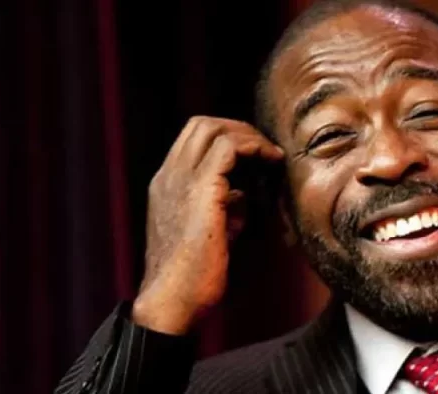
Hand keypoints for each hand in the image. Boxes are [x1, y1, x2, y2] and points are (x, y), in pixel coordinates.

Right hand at [132, 116, 283, 334]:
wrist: (171, 301)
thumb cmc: (192, 275)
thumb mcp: (209, 232)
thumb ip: (223, 208)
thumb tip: (243, 195)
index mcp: (166, 185)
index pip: (192, 139)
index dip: (228, 138)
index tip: (255, 155)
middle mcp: (168, 177)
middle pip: (201, 124)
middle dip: (240, 129)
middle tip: (266, 149)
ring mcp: (180, 181)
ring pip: (211, 128)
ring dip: (249, 135)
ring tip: (272, 154)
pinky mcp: (201, 192)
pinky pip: (227, 148)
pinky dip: (253, 146)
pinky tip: (271, 161)